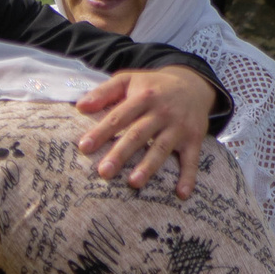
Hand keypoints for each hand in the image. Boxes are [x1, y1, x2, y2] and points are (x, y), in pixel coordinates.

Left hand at [75, 67, 216, 197]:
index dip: (102, 132)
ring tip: (133, 183)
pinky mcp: (194, 139)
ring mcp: (179, 127)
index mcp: (143, 97)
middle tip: (104, 172)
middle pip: (138, 134)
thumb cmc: (153, 87)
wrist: (194, 85)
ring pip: (161, 148)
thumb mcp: (129, 80)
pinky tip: (181, 194)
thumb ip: (104, 91)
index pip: (119, 116)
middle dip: (121, 153)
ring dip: (149, 166)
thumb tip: (80, 107)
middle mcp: (162, 112)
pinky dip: (188, 177)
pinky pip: (192, 160)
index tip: (84, 148)